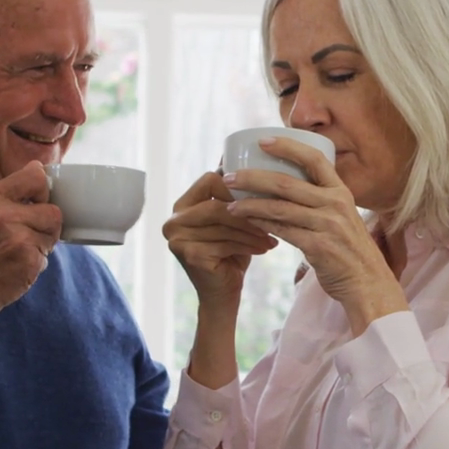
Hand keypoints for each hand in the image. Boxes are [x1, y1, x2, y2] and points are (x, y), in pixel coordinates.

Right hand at [0, 161, 63, 322]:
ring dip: (41, 245)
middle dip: (45, 224)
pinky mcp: (29, 262)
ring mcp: (19, 240)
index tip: (38, 199)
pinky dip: (34, 264)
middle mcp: (5, 216)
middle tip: (26, 235)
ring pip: (52, 235)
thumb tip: (37, 170)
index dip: (43, 190)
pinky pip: (46, 258)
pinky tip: (14, 267)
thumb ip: (6, 195)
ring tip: (16, 252)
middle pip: (53, 212)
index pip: (35, 177)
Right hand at [164, 171, 277, 302]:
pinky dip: (249, 245)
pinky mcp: (189, 254)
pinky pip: (226, 243)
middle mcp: (173, 220)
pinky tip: (265, 248)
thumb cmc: (231, 252)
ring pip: (224, 224)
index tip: (263, 196)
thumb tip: (247, 154)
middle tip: (275, 217)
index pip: (210, 179)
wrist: (222, 293)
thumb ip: (233, 195)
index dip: (238, 186)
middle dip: (248, 211)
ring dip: (253, 230)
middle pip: (217, 203)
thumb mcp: (232, 220)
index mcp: (181, 205)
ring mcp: (177, 238)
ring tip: (273, 235)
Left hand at [223, 137, 407, 333]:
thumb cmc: (350, 251)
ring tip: (230, 204)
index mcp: (341, 192)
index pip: (314, 158)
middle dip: (253, 177)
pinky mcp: (318, 247)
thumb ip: (321, 202)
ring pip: (279, 208)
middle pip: (287, 182)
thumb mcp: (342, 218)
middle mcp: (336, 204)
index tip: (262, 140)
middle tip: (229, 177)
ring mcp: (328, 225)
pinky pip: (282, 231)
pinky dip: (261, 225)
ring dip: (250, 205)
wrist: (369, 284)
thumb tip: (288, 188)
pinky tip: (247, 222)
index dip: (287, 146)